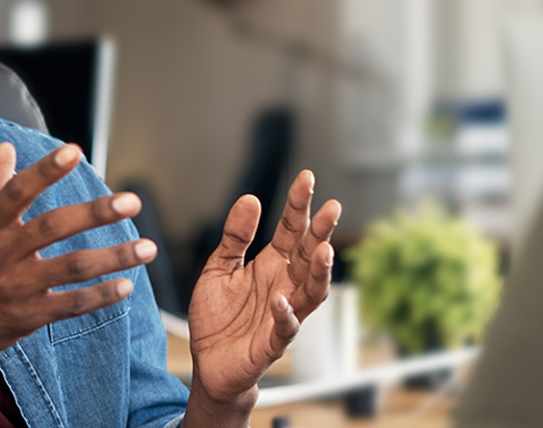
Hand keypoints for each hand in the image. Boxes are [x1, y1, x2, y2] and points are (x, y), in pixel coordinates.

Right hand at [0, 142, 158, 372]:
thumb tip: (6, 147)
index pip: (17, 191)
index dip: (45, 170)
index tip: (74, 150)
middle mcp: (1, 254)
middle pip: (53, 227)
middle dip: (95, 213)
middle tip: (133, 201)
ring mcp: (15, 288)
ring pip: (72, 267)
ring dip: (114, 257)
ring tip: (148, 248)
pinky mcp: (26, 317)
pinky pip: (70, 305)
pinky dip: (100, 296)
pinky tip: (127, 285)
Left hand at [184, 170, 340, 422]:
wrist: (208, 364)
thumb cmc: (218, 318)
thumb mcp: (218, 269)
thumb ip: (234, 237)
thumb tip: (251, 198)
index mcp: (270, 265)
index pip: (291, 231)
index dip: (299, 205)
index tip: (307, 177)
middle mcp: (283, 286)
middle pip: (308, 256)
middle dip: (321, 232)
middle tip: (333, 207)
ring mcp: (281, 315)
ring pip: (310, 292)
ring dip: (319, 273)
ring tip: (324, 249)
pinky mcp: (271, 343)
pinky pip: (285, 329)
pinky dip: (285, 315)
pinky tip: (281, 299)